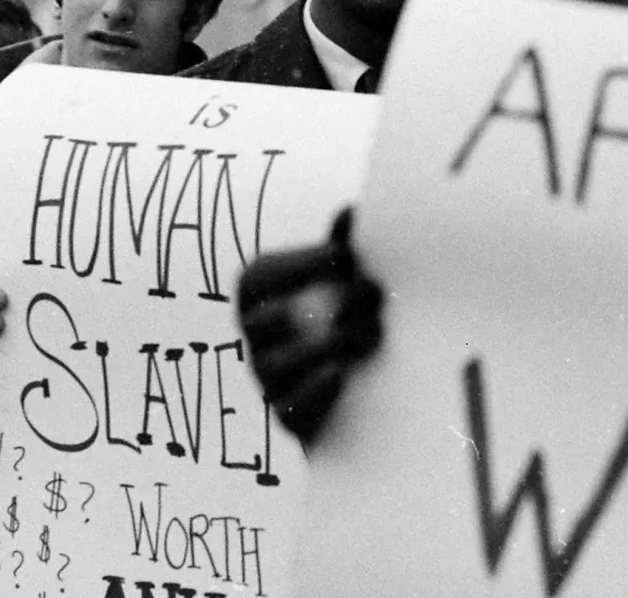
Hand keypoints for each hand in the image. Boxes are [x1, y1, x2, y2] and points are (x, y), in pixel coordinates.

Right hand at [238, 209, 384, 447]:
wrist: (357, 379)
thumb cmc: (343, 306)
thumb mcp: (341, 275)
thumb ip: (343, 246)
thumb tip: (354, 212)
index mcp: (256, 290)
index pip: (265, 276)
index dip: (306, 264)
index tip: (351, 257)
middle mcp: (252, 332)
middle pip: (278, 318)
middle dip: (329, 303)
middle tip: (375, 294)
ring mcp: (264, 375)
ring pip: (281, 363)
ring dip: (330, 345)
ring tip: (372, 333)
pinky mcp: (285, 415)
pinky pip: (289, 406)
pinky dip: (317, 388)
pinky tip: (342, 372)